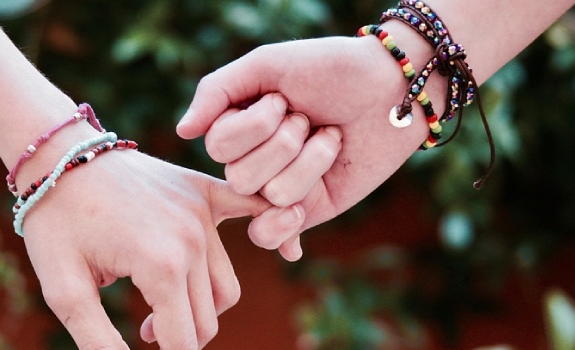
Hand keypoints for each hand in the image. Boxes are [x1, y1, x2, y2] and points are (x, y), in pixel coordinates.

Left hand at [20, 149, 269, 348]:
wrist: (59, 156)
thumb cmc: (55, 223)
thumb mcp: (65, 290)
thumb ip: (98, 340)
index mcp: (161, 265)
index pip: (184, 340)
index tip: (141, 342)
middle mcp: (193, 239)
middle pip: (208, 317)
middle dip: (178, 336)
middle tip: (141, 330)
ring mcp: (203, 212)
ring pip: (225, 286)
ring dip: (201, 307)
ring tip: (159, 305)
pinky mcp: (204, 190)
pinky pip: (253, 212)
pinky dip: (274, 228)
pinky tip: (290, 251)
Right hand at [177, 32, 438, 260]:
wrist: (392, 90)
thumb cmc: (330, 69)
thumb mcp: (268, 64)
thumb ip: (216, 91)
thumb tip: (182, 132)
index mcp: (236, 124)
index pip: (219, 145)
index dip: (257, 123)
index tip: (285, 98)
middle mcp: (251, 158)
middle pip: (241, 176)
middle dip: (286, 143)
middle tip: (310, 119)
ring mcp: (276, 187)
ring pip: (272, 197)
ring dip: (311, 162)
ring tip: (330, 139)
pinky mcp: (306, 210)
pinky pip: (272, 236)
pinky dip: (282, 231)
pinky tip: (298, 216)